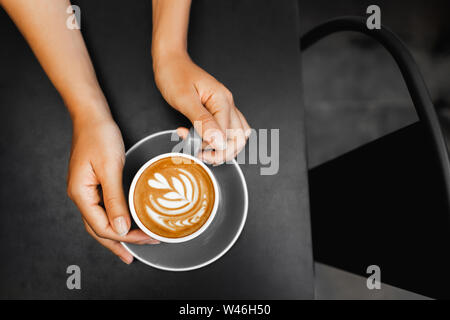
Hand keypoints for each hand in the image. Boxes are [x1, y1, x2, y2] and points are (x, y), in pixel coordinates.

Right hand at [67, 114, 158, 263]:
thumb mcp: (110, 167)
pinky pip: (103, 210)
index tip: (147, 238)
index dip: (125, 236)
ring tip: (131, 248)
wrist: (92, 116)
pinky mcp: (94, 184)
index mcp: (81, 193)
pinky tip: (125, 224)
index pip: (103, 226)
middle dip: (118, 244)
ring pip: (100, 221)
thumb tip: (121, 228)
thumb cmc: (100, 136)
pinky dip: (116, 220)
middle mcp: (81, 195)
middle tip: (135, 256)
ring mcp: (86, 190)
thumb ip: (115, 199)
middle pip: (98, 229)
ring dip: (117, 235)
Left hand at [153, 52, 250, 164]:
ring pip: (237, 135)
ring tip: (204, 151)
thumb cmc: (174, 75)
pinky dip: (219, 139)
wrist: (170, 61)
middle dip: (222, 152)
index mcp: (222, 100)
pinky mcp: (219, 109)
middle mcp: (228, 103)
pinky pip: (229, 129)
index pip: (228, 135)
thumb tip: (218, 142)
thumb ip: (202, 122)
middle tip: (202, 155)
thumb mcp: (185, 100)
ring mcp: (226, 106)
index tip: (194, 150)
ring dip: (224, 148)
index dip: (212, 148)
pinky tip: (204, 140)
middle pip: (239, 138)